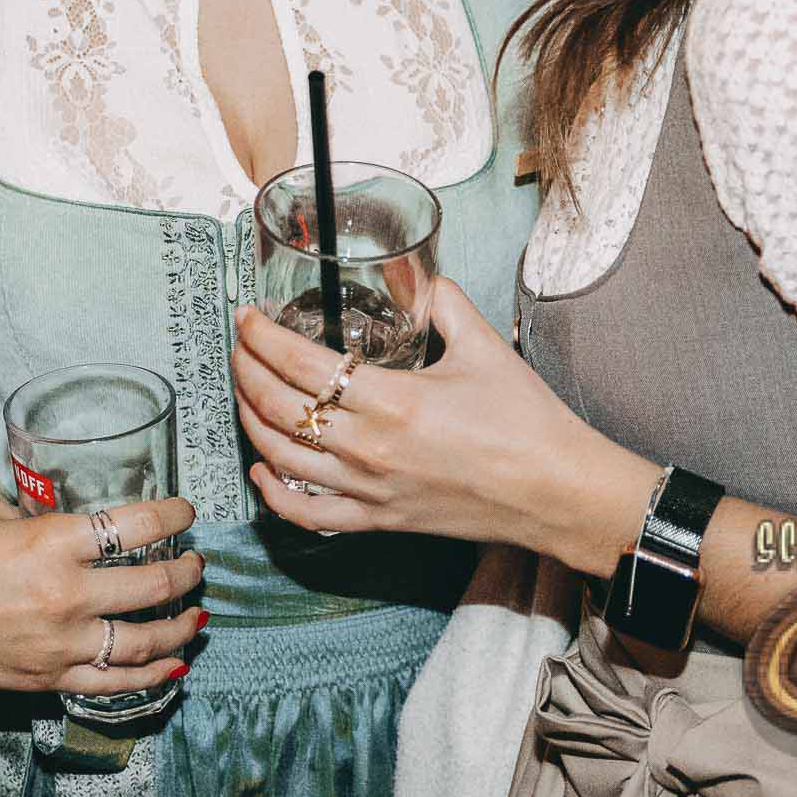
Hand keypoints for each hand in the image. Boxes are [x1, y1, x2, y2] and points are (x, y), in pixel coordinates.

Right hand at [0, 495, 205, 696]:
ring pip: (145, 640)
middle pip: (152, 584)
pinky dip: (152, 675)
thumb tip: (61, 518)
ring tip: (196, 611)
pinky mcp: (49, 677)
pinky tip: (174, 663)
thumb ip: (34, 516)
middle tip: (196, 562)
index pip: (134, 526)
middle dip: (186, 571)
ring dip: (180, 624)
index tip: (185, 512)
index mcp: (52, 544)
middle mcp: (66, 595)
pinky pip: (115, 682)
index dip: (172, 516)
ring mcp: (61, 643)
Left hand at [230, 280, 653, 570]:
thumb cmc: (527, 421)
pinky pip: (309, 514)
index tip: (246, 318)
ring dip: (250, 421)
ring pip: (282, 458)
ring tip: (243, 391)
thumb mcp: (484, 346)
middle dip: (245, 371)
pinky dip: (274, 493)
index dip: (261, 337)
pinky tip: (261, 469)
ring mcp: (371, 490)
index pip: (301, 363)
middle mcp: (371, 447)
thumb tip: (416, 275)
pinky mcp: (380, 521)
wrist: (557, 492)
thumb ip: (443, 302)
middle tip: (239, 346)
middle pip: (279, 407)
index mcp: (393, 399)